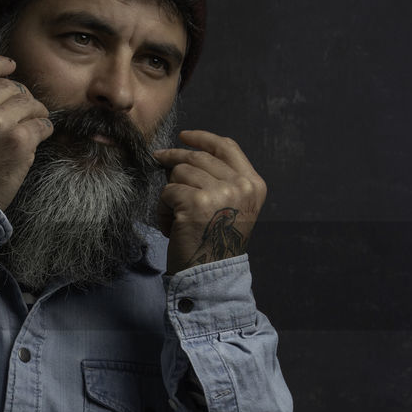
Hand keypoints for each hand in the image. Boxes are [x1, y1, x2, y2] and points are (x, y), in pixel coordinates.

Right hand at [0, 55, 52, 211]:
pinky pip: (42, 125)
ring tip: (30, 126)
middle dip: (20, 98)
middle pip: (11, 85)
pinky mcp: (19, 140)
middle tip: (21, 114)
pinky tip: (37, 138)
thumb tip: (0, 79)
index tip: (11, 67)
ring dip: (35, 114)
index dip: (1, 65)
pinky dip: (43, 131)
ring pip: (30, 103)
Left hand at [152, 130, 266, 275]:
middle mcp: (241, 186)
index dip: (203, 138)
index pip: (227, 147)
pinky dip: (162, 210)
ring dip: (170, 193)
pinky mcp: (195, 202)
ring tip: (176, 216)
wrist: (210, 274)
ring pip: (180, 173)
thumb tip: (186, 155)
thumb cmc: (215, 243)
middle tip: (158, 159)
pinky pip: (167, 192)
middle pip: (198, 157)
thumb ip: (222, 180)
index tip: (184, 137)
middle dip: (174, 158)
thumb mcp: (233, 207)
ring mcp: (220, 192)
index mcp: (253, 184)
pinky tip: (171, 226)